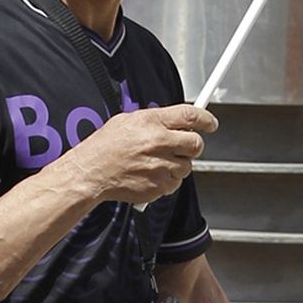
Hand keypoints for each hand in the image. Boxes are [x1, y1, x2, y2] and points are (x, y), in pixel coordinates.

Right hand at [82, 103, 216, 204]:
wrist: (91, 173)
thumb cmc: (105, 147)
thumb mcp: (127, 121)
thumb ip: (155, 120)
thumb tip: (175, 122)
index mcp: (152, 122)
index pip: (190, 116)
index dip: (206, 119)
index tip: (211, 123)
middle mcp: (158, 143)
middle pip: (196, 144)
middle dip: (193, 145)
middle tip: (183, 146)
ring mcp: (160, 167)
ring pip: (187, 166)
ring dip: (178, 165)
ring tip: (156, 162)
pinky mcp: (159, 186)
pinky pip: (175, 184)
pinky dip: (167, 181)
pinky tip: (151, 174)